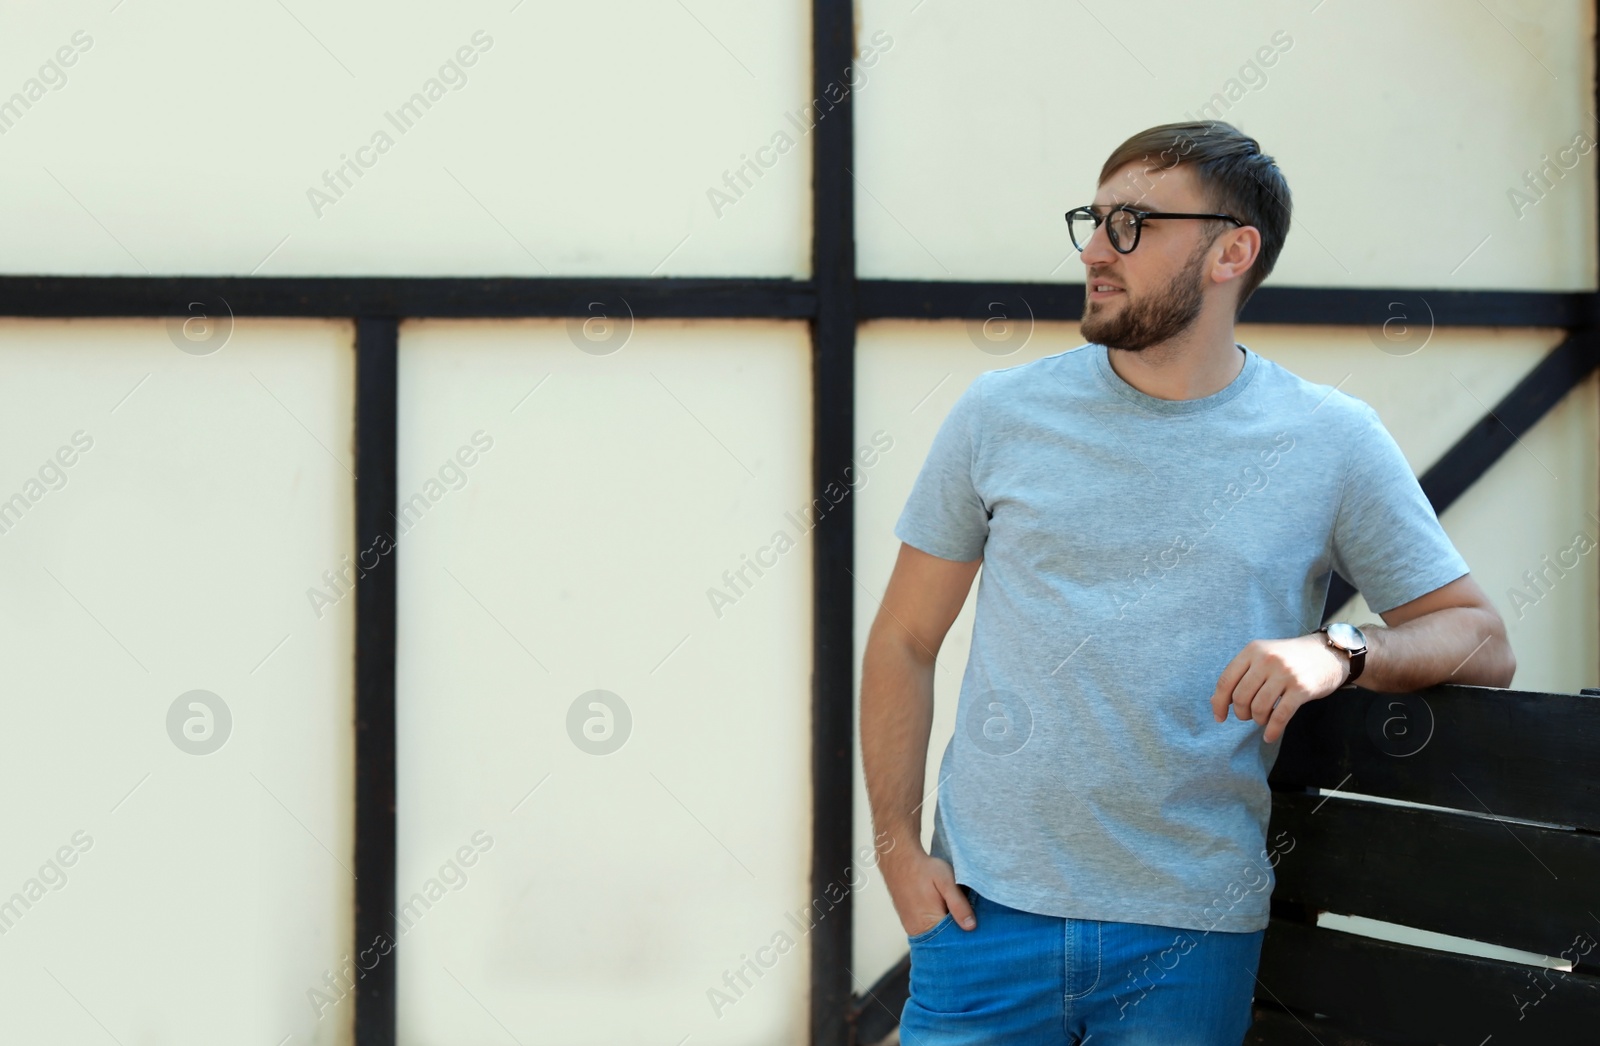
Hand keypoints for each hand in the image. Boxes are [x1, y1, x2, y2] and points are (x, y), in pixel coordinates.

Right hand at [881, 849, 974, 936]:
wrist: (900, 860)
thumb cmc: (925, 869)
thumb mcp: (946, 882)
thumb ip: (958, 904)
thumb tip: (971, 927)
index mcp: (928, 924)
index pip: (953, 941)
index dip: (967, 937)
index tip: (979, 930)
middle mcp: (917, 931)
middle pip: (944, 942)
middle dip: (958, 935)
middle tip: (972, 922)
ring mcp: (912, 928)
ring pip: (936, 937)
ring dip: (948, 930)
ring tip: (959, 916)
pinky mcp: (909, 923)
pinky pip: (928, 931)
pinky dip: (938, 926)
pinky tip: (946, 914)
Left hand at [1210, 634, 1349, 743]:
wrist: (1328, 653)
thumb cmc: (1290, 659)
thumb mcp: (1263, 656)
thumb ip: (1241, 675)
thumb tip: (1215, 702)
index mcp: (1253, 650)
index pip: (1226, 681)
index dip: (1218, 703)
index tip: (1219, 717)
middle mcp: (1267, 659)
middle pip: (1240, 697)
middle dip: (1241, 713)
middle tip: (1248, 716)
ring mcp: (1285, 673)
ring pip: (1258, 708)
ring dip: (1257, 720)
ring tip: (1262, 719)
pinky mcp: (1302, 688)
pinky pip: (1280, 716)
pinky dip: (1272, 731)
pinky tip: (1270, 736)